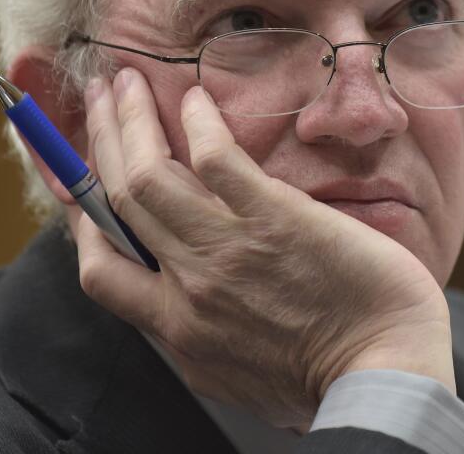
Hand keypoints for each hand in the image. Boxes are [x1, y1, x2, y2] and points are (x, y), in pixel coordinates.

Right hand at [70, 67, 453, 427]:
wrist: (383, 376)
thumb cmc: (325, 381)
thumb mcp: (237, 378)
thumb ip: (201, 339)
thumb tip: (185, 309)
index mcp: (175, 329)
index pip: (100, 266)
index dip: (80, 215)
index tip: (79, 178)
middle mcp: (186, 286)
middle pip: (117, 201)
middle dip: (98, 141)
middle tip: (97, 98)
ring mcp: (226, 249)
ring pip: (148, 174)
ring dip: (129, 120)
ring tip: (126, 81)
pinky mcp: (275, 218)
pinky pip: (217, 160)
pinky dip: (197, 123)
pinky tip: (197, 100)